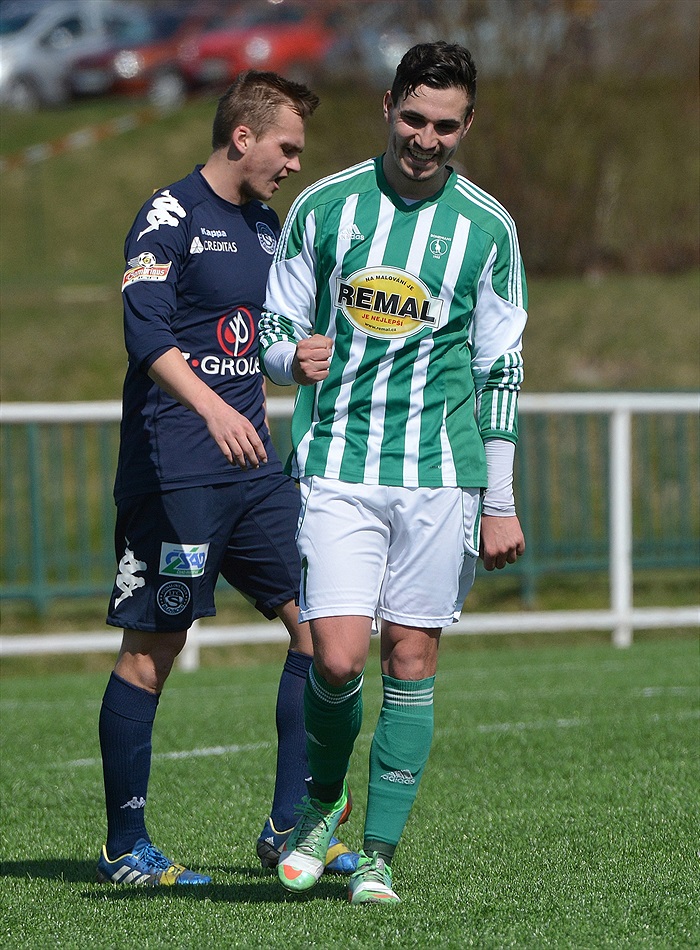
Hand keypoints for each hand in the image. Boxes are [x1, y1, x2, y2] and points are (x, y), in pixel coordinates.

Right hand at [148, 348, 266, 469]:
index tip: (264, 461)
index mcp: (247, 427)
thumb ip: (251, 433)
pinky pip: (226, 453)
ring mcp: (228, 436)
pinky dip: (231, 460)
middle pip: (248, 450)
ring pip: (238, 454)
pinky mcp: (219, 439)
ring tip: (245, 468)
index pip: (257, 443)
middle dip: (254, 461)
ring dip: (243, 463)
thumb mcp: (244, 421)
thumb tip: (259, 447)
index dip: (262, 454)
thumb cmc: (231, 416)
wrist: (214, 409)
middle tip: (255, 467)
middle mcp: (239, 432)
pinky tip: (234, 463)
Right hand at [292, 334, 331, 384]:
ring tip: (316, 364)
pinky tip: (317, 371)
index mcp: (303, 345)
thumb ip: (323, 340)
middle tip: (318, 357)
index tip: (320, 349)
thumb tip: (330, 345)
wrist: (295, 370)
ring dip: (324, 364)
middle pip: (327, 353)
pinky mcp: (311, 376)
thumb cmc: (305, 355)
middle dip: (325, 355)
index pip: (325, 343)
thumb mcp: (311, 343)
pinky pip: (326, 373)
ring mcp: (307, 367)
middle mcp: (303, 356)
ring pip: (327, 364)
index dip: (325, 346)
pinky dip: (323, 372)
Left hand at [479, 514, 524, 570]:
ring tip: (504, 546)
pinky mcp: (520, 540)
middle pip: (501, 565)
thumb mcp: (480, 536)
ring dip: (507, 555)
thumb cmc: (485, 521)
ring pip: (511, 560)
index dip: (488, 562)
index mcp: (491, 551)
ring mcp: (512, 546)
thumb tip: (484, 558)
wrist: (497, 508)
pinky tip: (511, 542)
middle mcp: (502, 551)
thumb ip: (482, 549)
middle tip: (496, 551)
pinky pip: (520, 552)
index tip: (488, 558)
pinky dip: (516, 549)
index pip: (490, 567)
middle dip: (497, 559)